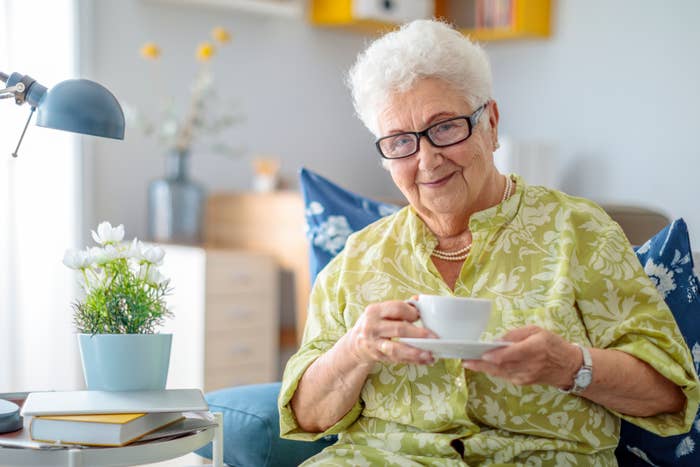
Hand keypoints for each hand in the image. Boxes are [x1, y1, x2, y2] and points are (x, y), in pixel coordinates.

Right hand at [346, 300, 436, 365]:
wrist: (356, 343)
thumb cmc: (375, 323)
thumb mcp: (381, 311)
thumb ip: (399, 307)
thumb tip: (418, 299)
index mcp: (374, 311)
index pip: (396, 308)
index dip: (411, 312)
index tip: (420, 316)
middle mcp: (372, 327)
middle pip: (398, 329)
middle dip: (418, 334)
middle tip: (434, 337)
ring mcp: (374, 343)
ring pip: (396, 348)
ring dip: (415, 352)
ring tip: (430, 355)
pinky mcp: (378, 356)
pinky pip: (397, 359)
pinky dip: (411, 360)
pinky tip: (423, 360)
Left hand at [462, 325, 581, 387]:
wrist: (569, 367)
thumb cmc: (553, 344)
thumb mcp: (538, 331)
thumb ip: (517, 334)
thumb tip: (498, 340)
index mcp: (534, 348)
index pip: (511, 354)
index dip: (495, 356)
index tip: (482, 354)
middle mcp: (530, 365)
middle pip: (501, 366)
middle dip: (482, 364)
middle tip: (465, 360)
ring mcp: (526, 376)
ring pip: (500, 373)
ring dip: (483, 369)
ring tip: (468, 363)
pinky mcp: (524, 382)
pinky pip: (505, 376)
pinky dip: (493, 371)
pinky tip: (482, 366)